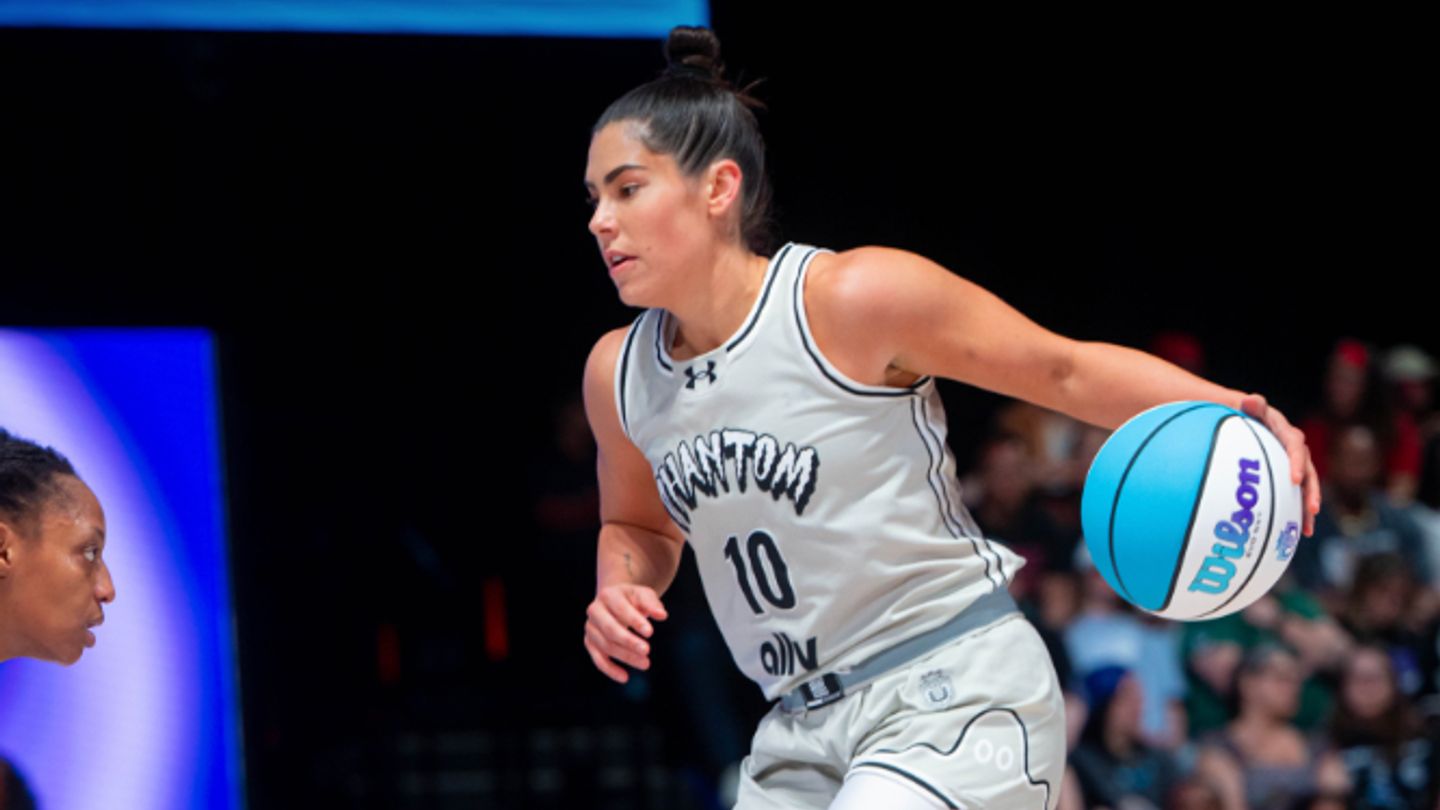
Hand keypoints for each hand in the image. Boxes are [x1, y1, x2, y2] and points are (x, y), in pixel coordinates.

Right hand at [583, 583, 667, 682]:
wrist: (614, 602)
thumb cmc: (632, 600)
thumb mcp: (644, 595)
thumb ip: (652, 604)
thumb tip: (662, 615)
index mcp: (608, 595)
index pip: (621, 609)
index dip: (635, 621)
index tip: (650, 632)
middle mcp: (595, 611)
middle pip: (610, 629)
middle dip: (628, 641)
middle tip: (647, 650)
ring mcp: (590, 628)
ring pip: (605, 646)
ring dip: (625, 656)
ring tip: (645, 663)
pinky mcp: (589, 643)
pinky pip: (598, 659)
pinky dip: (610, 670)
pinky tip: (625, 677)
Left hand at [1240, 393, 1319, 536]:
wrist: (1242, 418)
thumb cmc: (1240, 413)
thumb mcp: (1244, 407)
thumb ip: (1250, 405)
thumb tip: (1250, 399)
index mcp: (1285, 431)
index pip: (1295, 445)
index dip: (1297, 463)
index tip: (1295, 480)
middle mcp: (1293, 448)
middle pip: (1308, 470)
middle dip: (1311, 491)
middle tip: (1312, 509)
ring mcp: (1292, 462)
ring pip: (1305, 486)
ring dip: (1308, 507)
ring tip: (1307, 529)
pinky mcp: (1287, 474)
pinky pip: (1295, 494)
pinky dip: (1296, 511)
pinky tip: (1297, 531)